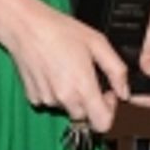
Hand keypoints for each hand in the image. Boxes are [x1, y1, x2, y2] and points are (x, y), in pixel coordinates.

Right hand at [0, 0, 130, 133]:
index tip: (106, 93)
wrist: (25, 26)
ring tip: (67, 67)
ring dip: (72, 94)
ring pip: (67, 108)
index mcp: (82, 88)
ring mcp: (47, 99)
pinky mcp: (33, 96)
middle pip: (85, 116)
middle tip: (87, 76)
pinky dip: (55, 91)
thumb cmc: (59, 30)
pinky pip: (51, 101)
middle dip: (90, 101)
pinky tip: (53, 71)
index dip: (109, 111)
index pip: (102, 123)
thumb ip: (117, 71)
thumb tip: (124, 91)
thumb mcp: (98, 43)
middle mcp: (64, 99)